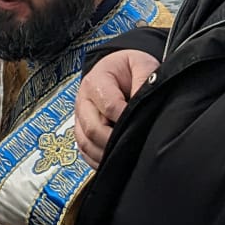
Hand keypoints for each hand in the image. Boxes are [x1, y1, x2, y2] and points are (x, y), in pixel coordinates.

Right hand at [76, 49, 159, 167]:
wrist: (120, 73)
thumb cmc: (130, 70)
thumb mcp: (141, 65)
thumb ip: (144, 80)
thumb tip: (142, 105)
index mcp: (95, 81)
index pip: (109, 107)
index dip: (126, 118)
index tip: (141, 123)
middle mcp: (83, 101)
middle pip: (92, 129)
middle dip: (114, 140)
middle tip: (135, 143)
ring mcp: (80, 118)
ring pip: (86, 143)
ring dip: (105, 152)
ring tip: (126, 153)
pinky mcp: (81, 131)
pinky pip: (84, 152)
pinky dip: (98, 159)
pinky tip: (114, 158)